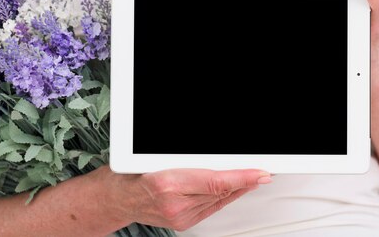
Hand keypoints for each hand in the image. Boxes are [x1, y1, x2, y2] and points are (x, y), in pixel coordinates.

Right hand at [95, 165, 270, 231]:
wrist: (116, 198)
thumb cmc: (131, 173)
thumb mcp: (155, 155)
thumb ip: (189, 159)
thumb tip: (219, 158)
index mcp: (168, 181)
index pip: (215, 181)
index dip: (242, 177)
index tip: (260, 173)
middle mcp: (175, 203)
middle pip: (220, 191)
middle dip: (244, 181)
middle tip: (262, 172)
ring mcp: (178, 217)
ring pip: (218, 200)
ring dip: (236, 189)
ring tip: (252, 177)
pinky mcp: (181, 224)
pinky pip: (211, 209)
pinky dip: (223, 198)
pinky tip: (233, 189)